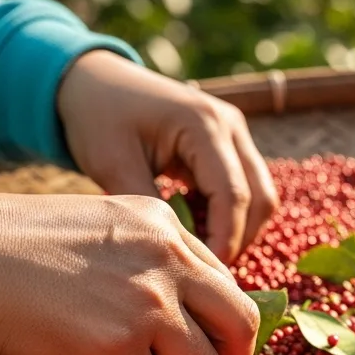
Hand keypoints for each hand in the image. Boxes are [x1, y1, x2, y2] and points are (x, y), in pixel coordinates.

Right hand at [0, 192, 258, 354]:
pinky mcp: (119, 350)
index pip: (226, 284)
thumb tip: (184, 318)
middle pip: (241, 327)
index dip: (217, 326)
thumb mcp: (99, 230)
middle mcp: (168, 260)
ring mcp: (148, 305)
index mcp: (165, 225)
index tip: (198, 348)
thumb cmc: (10, 248)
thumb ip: (147, 261)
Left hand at [57, 50, 278, 263]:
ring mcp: (235, 131)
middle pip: (260, 197)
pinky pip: (246, 187)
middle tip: (206, 270)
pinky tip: (197, 227)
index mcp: (204, 124)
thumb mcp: (113, 163)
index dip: (225, 239)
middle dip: (239, 239)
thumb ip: (148, 208)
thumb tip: (175, 257)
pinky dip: (229, 214)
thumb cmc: (98, 116)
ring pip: (260, 194)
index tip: (205, 272)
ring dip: (239, 228)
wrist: (93, 81)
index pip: (233, 195)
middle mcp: (230, 125)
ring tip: (201, 251)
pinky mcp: (230, 142)